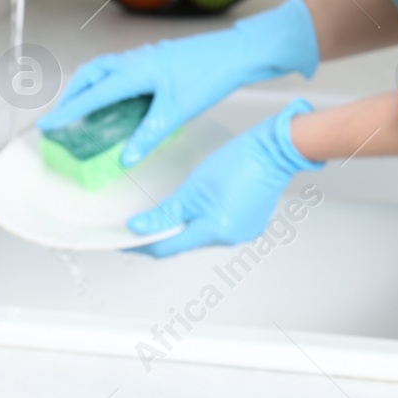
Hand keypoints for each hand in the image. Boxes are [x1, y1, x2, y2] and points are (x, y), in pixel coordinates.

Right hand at [36, 0, 318, 165]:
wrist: (238, 52)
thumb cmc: (210, 75)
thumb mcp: (177, 112)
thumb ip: (148, 136)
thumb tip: (126, 158)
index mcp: (135, 72)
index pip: (92, 94)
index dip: (68, 111)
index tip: (48, 124)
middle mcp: (135, 60)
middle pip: (90, 74)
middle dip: (72, 94)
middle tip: (63, 116)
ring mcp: (145, 57)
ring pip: (105, 69)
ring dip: (90, 87)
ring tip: (84, 108)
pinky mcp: (156, 59)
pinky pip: (121, 70)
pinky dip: (108, 84)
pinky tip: (117, 100)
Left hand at [127, 100, 322, 257]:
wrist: (275, 149)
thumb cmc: (239, 161)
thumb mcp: (193, 188)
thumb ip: (165, 213)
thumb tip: (138, 228)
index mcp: (215, 231)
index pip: (166, 248)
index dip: (140, 245)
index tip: (121, 240)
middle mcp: (230, 237)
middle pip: (183, 243)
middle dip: (158, 235)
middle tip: (134, 225)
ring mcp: (242, 230)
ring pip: (199, 234)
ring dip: (179, 227)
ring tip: (158, 215)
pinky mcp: (249, 221)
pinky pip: (216, 225)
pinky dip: (199, 220)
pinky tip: (190, 208)